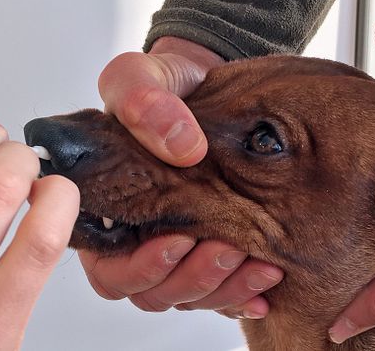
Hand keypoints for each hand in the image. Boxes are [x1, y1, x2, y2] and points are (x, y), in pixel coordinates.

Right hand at [82, 37, 282, 318]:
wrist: (207, 84)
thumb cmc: (163, 87)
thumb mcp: (142, 77)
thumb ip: (143, 101)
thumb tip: (182, 145)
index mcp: (105, 211)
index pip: (109, 268)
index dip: (139, 267)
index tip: (178, 239)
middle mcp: (138, 239)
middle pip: (152, 292)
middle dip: (192, 279)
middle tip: (228, 248)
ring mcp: (178, 249)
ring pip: (191, 297)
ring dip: (225, 287)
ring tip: (261, 262)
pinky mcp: (212, 248)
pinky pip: (225, 292)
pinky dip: (247, 292)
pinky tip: (270, 279)